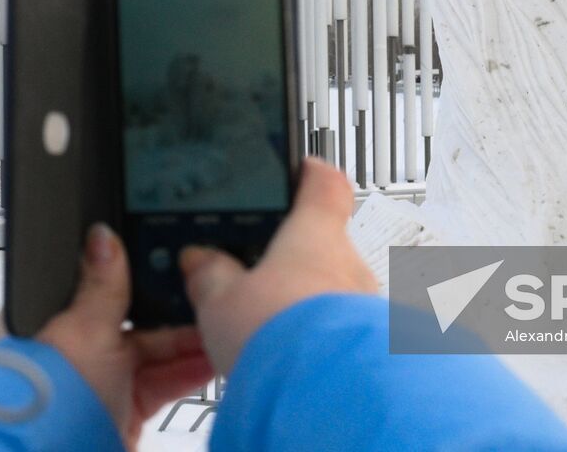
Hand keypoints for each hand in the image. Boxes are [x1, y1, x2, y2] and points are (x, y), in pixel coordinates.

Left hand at [38, 224, 213, 448]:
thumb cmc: (53, 399)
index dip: (141, 276)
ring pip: (156, 353)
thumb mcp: (85, 330)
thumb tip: (103, 236)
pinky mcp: (125, 410)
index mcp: (59, 322)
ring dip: (189, 344)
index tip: (175, 266)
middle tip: (210, 297)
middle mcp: (79, 351)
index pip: (105, 287)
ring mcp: (104, 382)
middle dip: (175, 313)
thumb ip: (102, 285)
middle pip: (137, 320)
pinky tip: (214, 359)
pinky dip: (188, 372)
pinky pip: (164, 383)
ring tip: (222, 328)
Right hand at [178, 158, 377, 376]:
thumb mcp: (221, 300)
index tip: (296, 170)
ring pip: (330, 289)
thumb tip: (200, 260)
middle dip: (292, 255)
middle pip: (324, 241)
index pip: (324, 181)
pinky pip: (337, 329)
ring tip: (265, 325)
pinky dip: (313, 336)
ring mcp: (363, 303)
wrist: (324, 396)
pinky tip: (285, 356)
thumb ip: (210, 274)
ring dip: (303, 301)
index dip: (308, 173)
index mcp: (314, 231)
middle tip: (256, 271)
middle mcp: (348, 261)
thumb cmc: (279, 335)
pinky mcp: (366, 344)